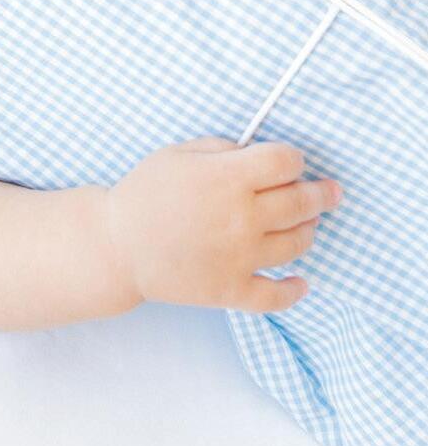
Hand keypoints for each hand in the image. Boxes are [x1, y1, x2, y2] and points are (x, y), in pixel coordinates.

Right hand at [104, 135, 342, 313]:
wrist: (116, 246)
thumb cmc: (145, 193)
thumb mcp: (178, 153)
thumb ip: (222, 148)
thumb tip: (257, 154)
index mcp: (227, 178)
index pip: (286, 162)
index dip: (294, 158)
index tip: (290, 162)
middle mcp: (241, 217)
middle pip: (302, 202)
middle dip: (320, 193)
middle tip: (329, 192)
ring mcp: (240, 257)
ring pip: (297, 244)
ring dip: (308, 231)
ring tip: (307, 226)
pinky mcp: (231, 289)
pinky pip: (276, 296)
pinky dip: (294, 291)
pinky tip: (300, 282)